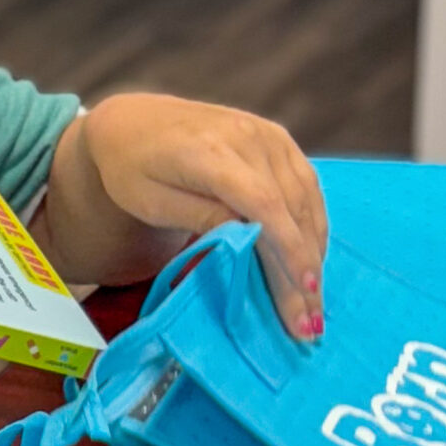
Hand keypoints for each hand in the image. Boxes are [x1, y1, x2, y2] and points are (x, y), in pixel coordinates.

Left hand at [44, 93, 327, 337]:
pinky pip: (306, 185)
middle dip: (303, 267)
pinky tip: (310, 259)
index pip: (262, 203)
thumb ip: (202, 218)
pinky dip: (311, 224)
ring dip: (314, 250)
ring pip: (305, 198)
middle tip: (309, 322)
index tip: (303, 289)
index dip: (288, 248)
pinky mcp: (277, 138)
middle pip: (289, 208)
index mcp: (208, 150)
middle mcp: (245, 135)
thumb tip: (253, 240)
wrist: (132, 123)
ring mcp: (266, 133)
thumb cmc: (132, 170)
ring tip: (312, 301)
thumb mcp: (153, 202)